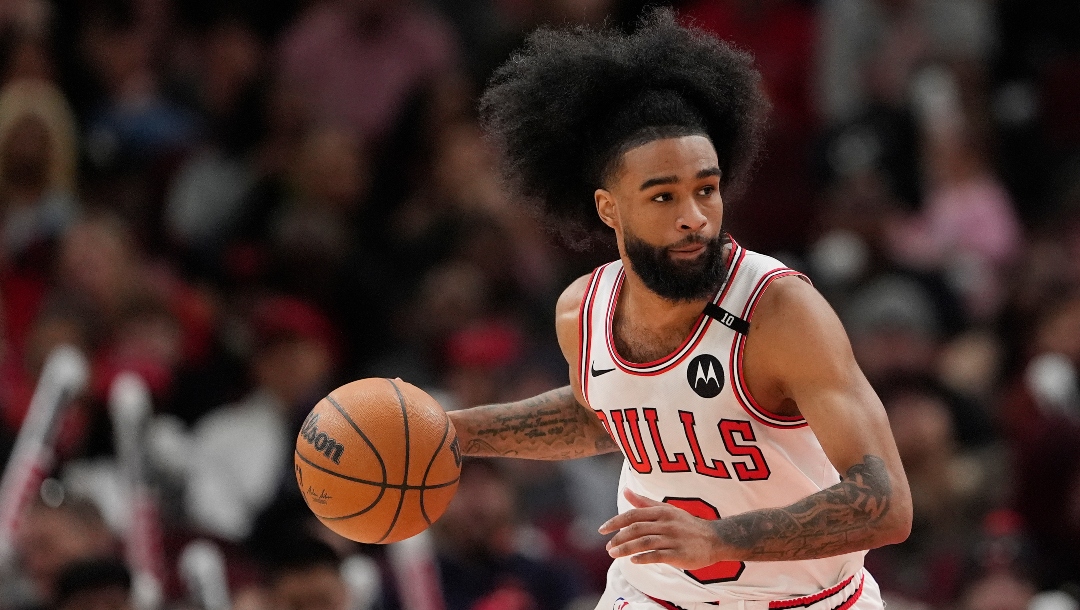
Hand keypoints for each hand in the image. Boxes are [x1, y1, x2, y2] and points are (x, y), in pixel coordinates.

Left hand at [598, 489, 722, 567]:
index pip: (634, 514)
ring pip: (645, 542)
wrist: (714, 539)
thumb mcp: (667, 510)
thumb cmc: (686, 524)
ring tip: (614, 555)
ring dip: (627, 549)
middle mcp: (667, 523)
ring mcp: (674, 538)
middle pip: (637, 529)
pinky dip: (644, 558)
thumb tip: (625, 491)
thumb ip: (644, 502)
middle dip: (619, 538)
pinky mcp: (680, 554)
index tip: (602, 529)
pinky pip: (658, 555)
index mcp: (662, 511)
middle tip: (608, 547)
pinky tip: (633, 561)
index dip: (616, 521)